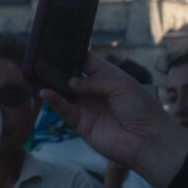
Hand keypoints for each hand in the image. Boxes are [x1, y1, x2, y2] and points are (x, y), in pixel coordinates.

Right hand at [41, 52, 187, 187]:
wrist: (148, 140)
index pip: (86, 62)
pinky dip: (55, 102)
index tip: (57, 46)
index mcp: (107, 76)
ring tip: (39, 75)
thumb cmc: (141, 108)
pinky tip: (46, 93)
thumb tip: (70, 82)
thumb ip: (94, 81)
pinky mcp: (82, 125)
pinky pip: (65, 111)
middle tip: (42, 61)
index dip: (73, 55)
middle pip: (71, 78)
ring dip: (53, 86)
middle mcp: (95, 91)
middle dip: (58, 70)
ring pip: (65, 94)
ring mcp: (87, 108)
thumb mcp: (121, 85)